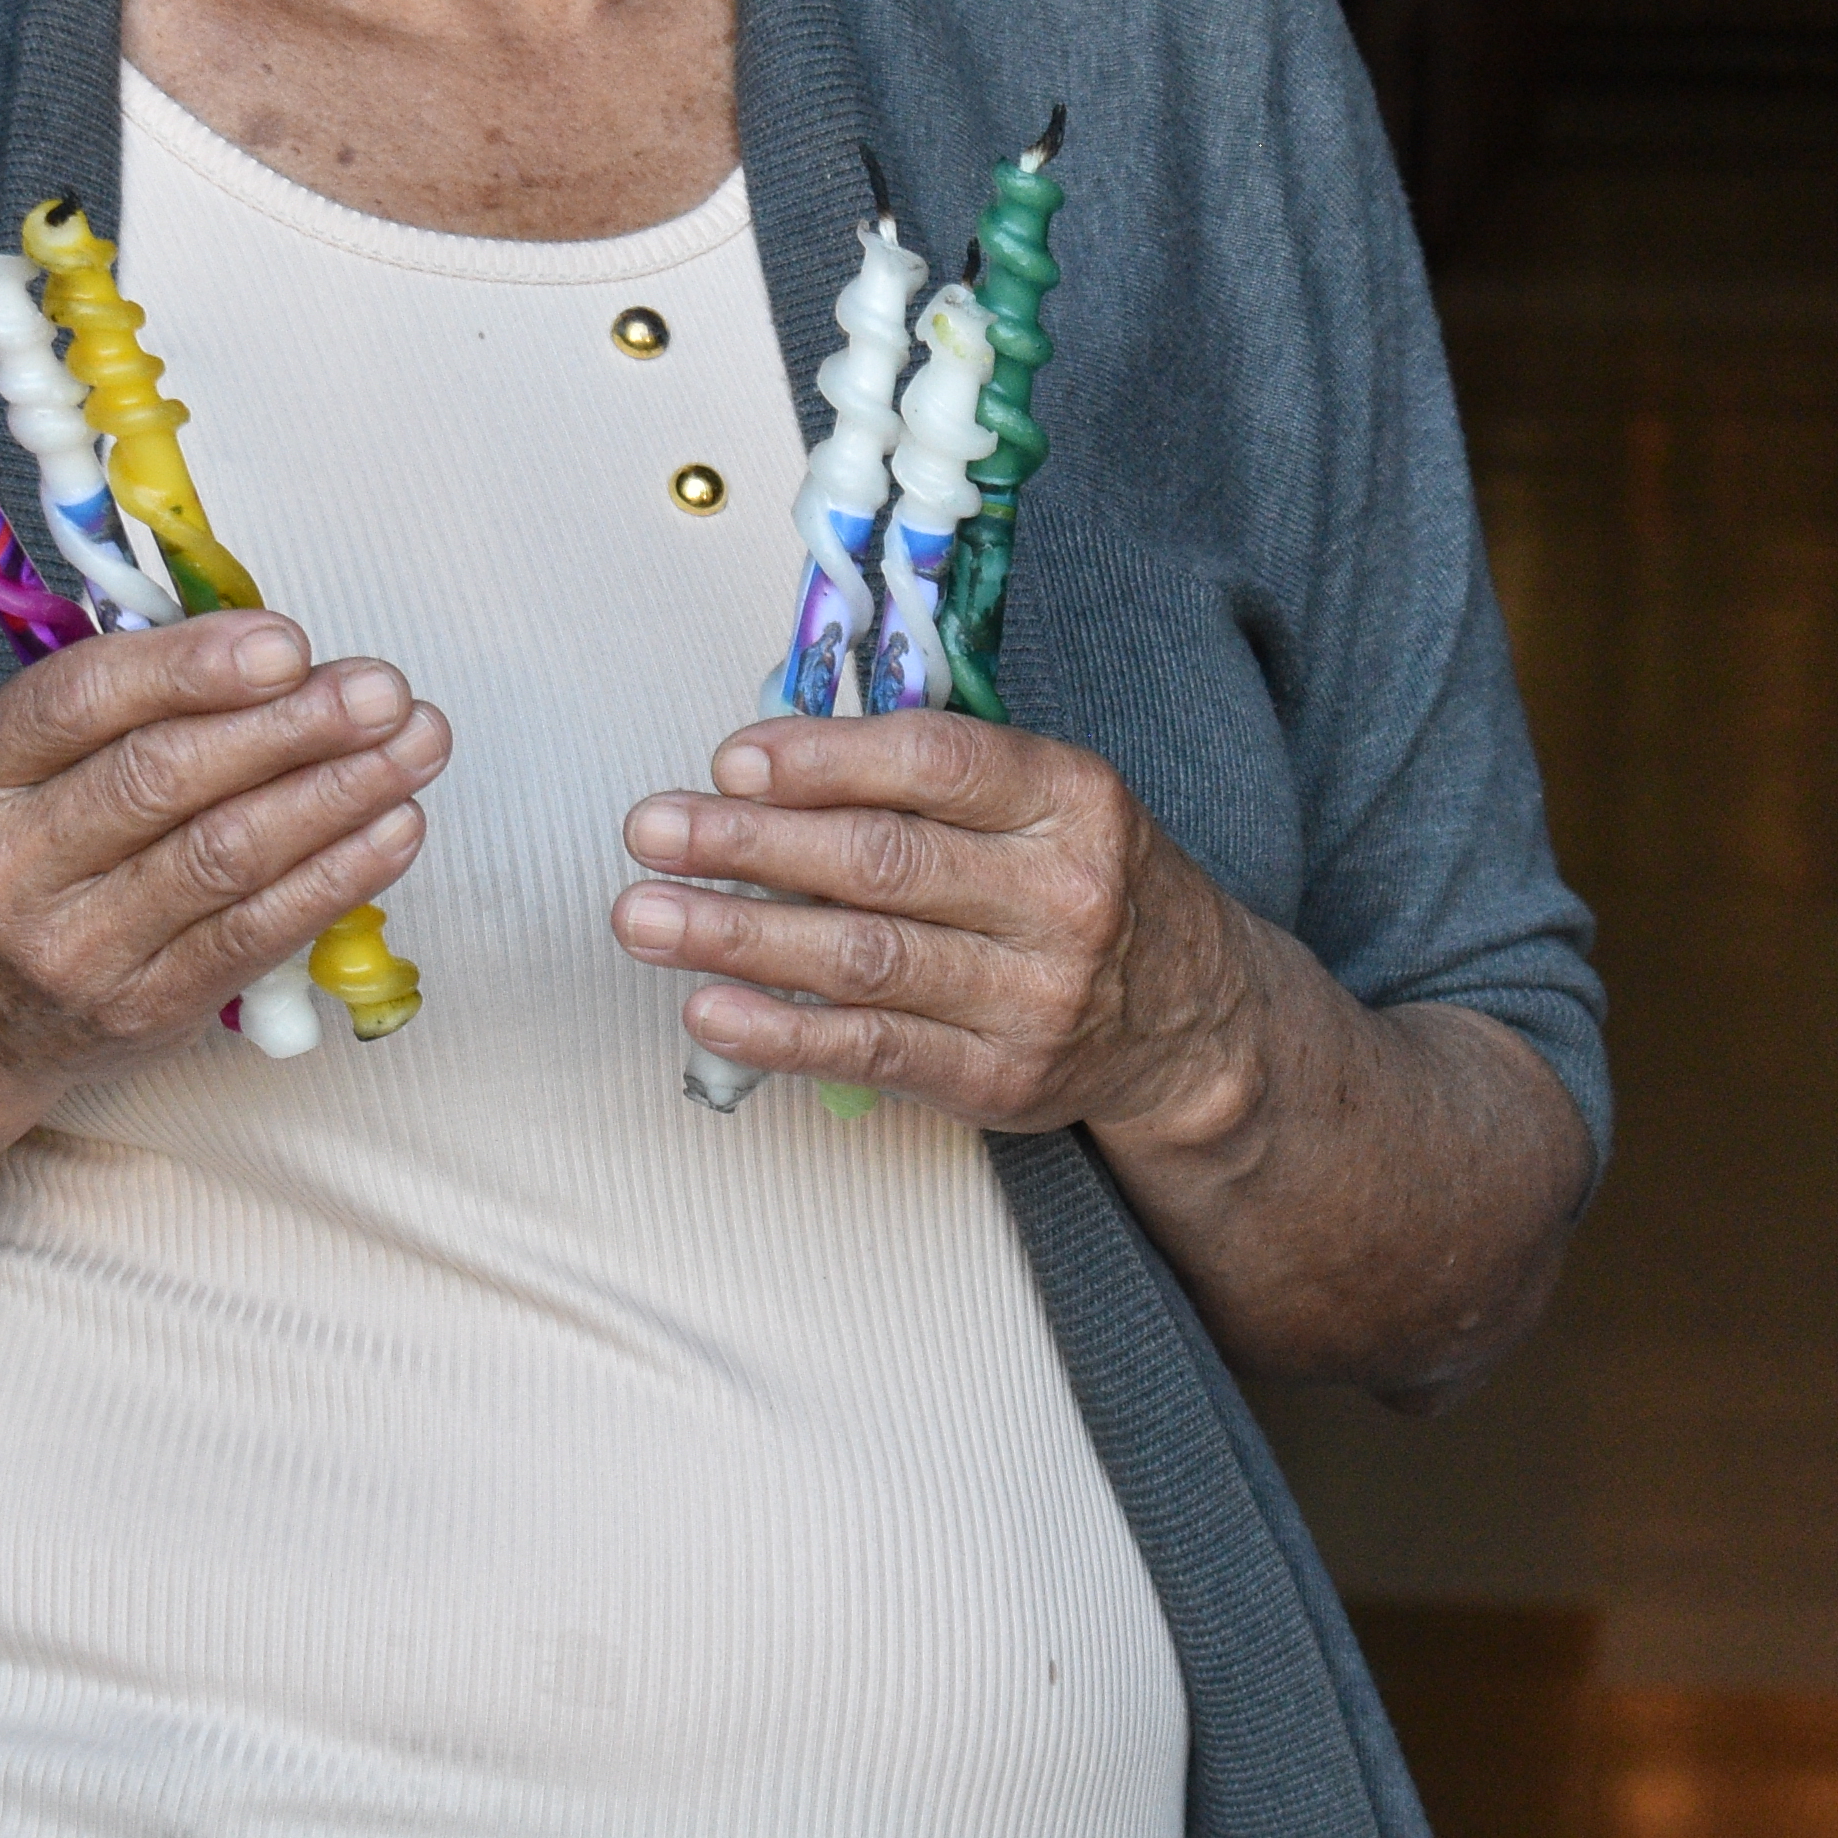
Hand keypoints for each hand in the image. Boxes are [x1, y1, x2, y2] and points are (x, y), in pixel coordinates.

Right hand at [0, 615, 445, 1120]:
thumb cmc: (6, 857)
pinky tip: (393, 827)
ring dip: (336, 793)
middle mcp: (3, 866)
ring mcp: (72, 950)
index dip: (194, 666)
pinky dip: (337, 875)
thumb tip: (275, 651)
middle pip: (163, 778)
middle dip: (290, 725)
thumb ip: (115, 704)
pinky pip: (257, 933)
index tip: (288, 641)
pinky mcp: (142, 1011)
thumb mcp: (6, 767)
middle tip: (381, 690)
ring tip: (413, 745)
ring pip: (223, 856)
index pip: (81, 700)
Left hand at [617, 714, 1266, 1144]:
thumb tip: (760, 766)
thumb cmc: (1082, 883)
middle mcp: (1058, 895)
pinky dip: (782, 1032)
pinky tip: (708, 1009)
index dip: (823, 759)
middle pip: (881, 861)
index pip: (935, 762)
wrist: (1193, 1022)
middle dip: (749, 844)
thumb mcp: (1047, 802)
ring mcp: (1032, 996)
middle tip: (649, 832)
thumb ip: (930, 778)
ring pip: (864, 958)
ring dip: (739, 935)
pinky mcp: (1000, 1079)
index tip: (728, 759)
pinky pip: (874, 1051)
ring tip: (644, 917)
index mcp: (1068, 798)